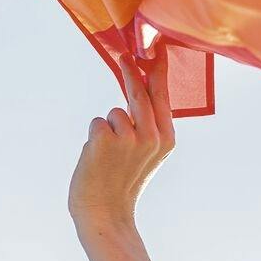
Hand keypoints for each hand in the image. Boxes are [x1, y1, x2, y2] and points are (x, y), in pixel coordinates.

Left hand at [67, 37, 175, 232]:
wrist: (105, 213)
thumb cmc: (123, 182)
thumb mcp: (147, 154)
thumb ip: (148, 125)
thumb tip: (138, 87)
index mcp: (166, 139)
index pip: (163, 96)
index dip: (158, 70)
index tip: (157, 47)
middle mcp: (152, 136)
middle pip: (139, 91)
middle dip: (131, 71)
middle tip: (125, 56)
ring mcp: (129, 136)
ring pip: (114, 112)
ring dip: (107, 128)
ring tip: (109, 156)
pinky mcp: (105, 137)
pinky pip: (97, 122)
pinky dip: (94, 137)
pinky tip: (98, 159)